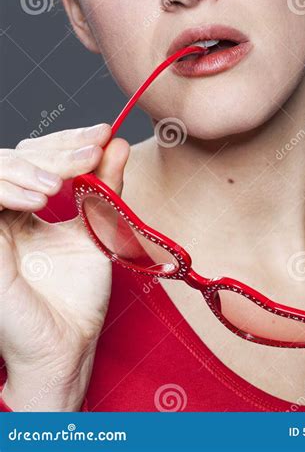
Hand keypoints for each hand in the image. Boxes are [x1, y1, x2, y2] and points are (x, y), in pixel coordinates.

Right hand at [0, 124, 129, 410]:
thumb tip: (118, 144)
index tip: (104, 134)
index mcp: (23, 209)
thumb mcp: (97, 229)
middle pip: (17, 157)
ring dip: (33, 165)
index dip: (68, 140)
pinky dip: (9, 187)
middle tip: (94, 149)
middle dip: (58, 147)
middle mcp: (3, 215)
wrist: (66, 345)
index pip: (36, 157)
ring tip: (64, 179)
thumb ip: (104, 188)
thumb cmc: (78, 297)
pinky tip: (41, 195)